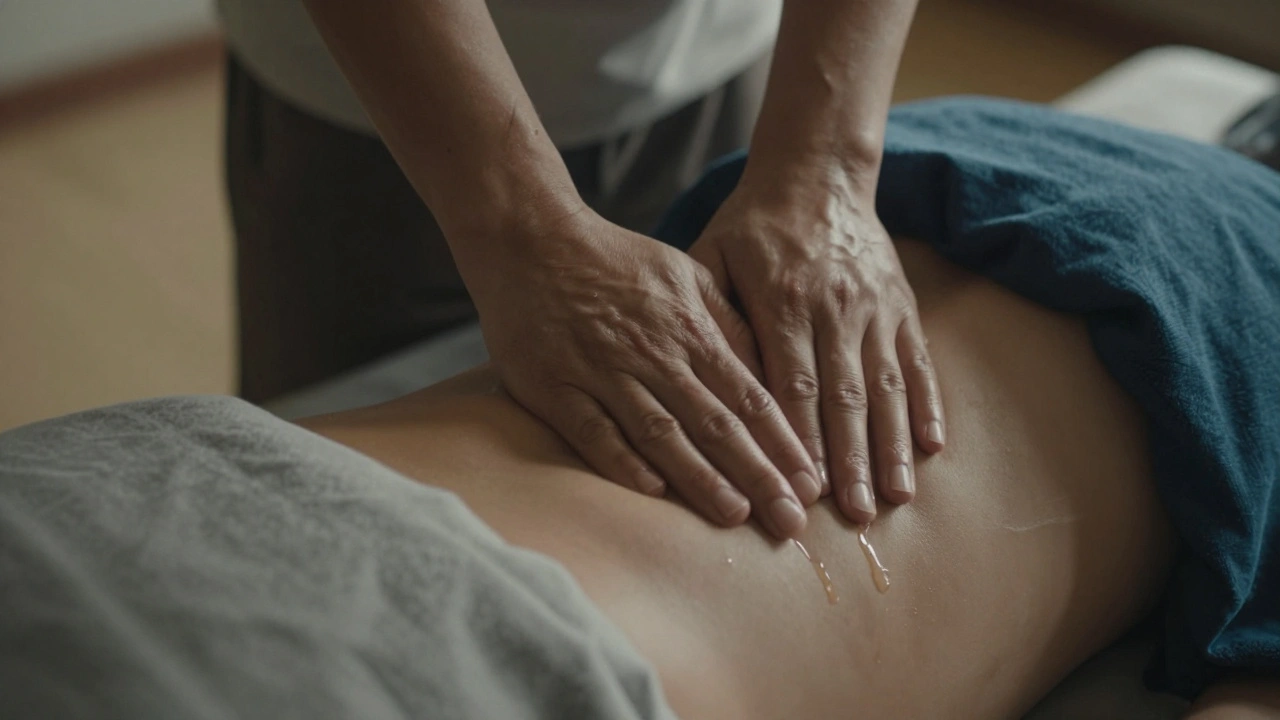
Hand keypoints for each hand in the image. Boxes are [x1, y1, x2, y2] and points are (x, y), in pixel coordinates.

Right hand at [470, 209, 822, 537]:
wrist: (531, 240)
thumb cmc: (615, 260)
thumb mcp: (686, 274)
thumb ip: (727, 323)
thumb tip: (769, 371)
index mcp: (690, 330)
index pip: (749, 397)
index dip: (783, 444)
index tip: (811, 485)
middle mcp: (653, 355)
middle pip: (715, 423)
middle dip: (758, 475)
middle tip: (791, 521)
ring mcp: (603, 372)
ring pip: (661, 432)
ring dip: (701, 477)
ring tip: (735, 516)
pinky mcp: (556, 387)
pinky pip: (594, 431)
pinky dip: (623, 461)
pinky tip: (652, 492)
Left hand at [687, 164, 944, 524]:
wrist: (816, 174)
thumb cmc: (751, 226)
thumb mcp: (713, 258)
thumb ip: (711, 318)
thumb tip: (705, 387)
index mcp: (783, 301)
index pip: (791, 386)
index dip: (798, 441)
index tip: (801, 490)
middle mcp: (835, 308)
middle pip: (843, 397)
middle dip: (849, 460)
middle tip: (852, 516)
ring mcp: (874, 308)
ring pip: (885, 386)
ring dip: (891, 445)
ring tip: (894, 497)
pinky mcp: (902, 305)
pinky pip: (917, 361)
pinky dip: (926, 404)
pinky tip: (932, 448)